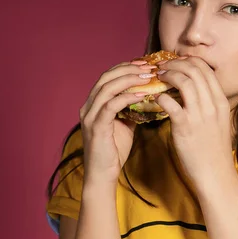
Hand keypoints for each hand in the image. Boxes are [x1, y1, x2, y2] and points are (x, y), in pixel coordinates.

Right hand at [79, 60, 155, 186]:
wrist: (103, 174)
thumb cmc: (114, 150)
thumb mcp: (125, 124)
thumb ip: (131, 108)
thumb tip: (149, 95)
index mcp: (94, 103)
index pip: (108, 76)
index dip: (126, 67)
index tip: (145, 63)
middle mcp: (88, 106)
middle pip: (107, 77)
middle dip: (129, 69)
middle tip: (149, 66)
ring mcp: (90, 116)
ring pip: (107, 87)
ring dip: (129, 79)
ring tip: (148, 77)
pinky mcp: (96, 126)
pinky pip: (111, 105)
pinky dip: (127, 97)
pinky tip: (142, 94)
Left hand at [154, 56, 234, 190]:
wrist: (215, 174)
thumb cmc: (213, 150)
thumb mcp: (218, 121)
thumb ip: (208, 104)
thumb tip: (194, 90)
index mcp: (221, 101)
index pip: (206, 69)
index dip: (188, 61)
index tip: (176, 62)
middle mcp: (212, 104)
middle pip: (194, 70)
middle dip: (175, 64)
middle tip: (162, 67)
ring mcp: (199, 115)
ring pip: (184, 81)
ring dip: (167, 75)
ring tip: (157, 78)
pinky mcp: (185, 127)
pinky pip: (170, 103)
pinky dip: (160, 96)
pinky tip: (154, 98)